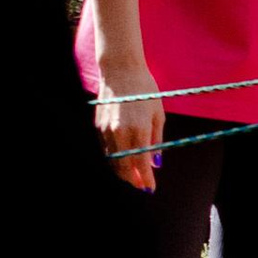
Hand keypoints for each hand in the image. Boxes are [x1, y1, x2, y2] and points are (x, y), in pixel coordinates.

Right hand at [95, 68, 164, 193]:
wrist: (120, 69)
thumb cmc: (144, 90)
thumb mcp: (158, 114)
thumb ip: (157, 141)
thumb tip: (156, 163)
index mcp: (139, 129)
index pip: (141, 163)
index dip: (146, 179)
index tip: (150, 188)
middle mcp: (120, 131)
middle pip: (124, 167)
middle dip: (133, 180)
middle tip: (141, 186)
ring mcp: (107, 129)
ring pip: (113, 160)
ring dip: (122, 172)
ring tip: (133, 177)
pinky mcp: (98, 125)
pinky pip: (106, 149)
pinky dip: (114, 158)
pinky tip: (122, 161)